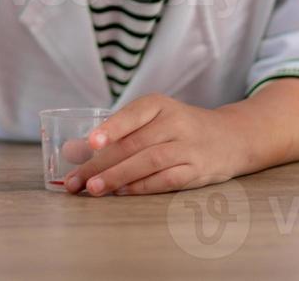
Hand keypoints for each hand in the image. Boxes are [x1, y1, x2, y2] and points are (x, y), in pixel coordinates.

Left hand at [63, 94, 246, 196]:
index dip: (111, 128)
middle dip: (101, 164)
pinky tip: (123, 193)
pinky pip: (167, 179)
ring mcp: (188, 147)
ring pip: (149, 162)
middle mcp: (175, 122)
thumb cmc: (178, 128)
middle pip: (134, 144)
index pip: (132, 114)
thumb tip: (69, 151)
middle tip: (75, 181)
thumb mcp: (149, 120)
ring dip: (119, 177)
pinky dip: (143, 187)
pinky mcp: (198, 170)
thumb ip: (111, 135)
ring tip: (94, 189)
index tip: (90, 142)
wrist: (230, 137)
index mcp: (158, 104)